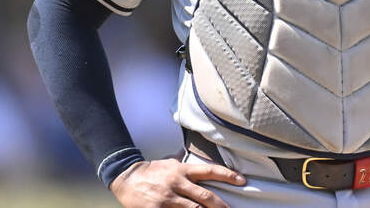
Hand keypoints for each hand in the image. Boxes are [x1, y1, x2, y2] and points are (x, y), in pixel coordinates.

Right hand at [110, 158, 245, 207]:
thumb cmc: (153, 171)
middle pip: (204, 196)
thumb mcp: (173, 165)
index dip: (228, 175)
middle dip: (220, 206)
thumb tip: (208, 175)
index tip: (242, 181)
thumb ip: (189, 170)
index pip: (210, 171)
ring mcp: (167, 198)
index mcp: (182, 170)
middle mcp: (177, 183)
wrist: (127, 177)